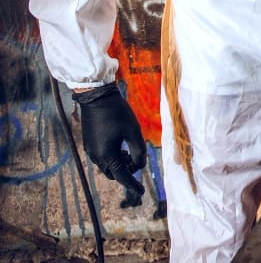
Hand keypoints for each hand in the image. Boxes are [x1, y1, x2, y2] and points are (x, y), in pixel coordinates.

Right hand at [72, 83, 145, 207]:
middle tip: (138, 162)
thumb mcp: (134, 132)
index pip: (122, 176)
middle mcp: (96, 156)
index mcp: (107, 155)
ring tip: (130, 153)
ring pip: (107, 166)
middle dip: (127, 172)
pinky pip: (102, 158)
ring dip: (120, 164)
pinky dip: (113, 158)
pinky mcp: (89, 143)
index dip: (133, 185)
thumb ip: (139, 151)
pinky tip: (121, 147)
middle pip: (113, 173)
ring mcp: (90, 150)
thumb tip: (140, 165)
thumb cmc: (118, 113)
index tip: (141, 193)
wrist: (97, 98)